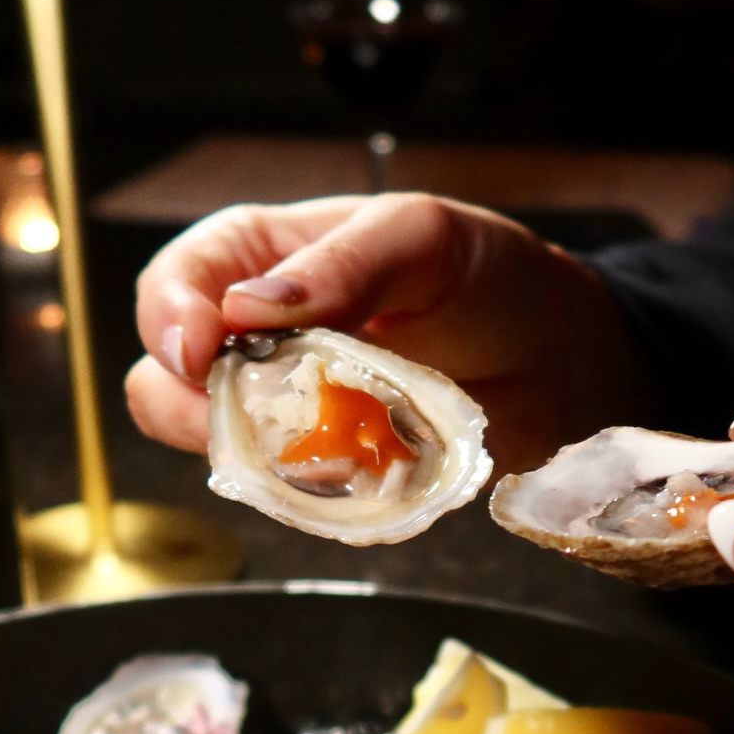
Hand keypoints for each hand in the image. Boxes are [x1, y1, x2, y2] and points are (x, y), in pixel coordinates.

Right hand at [126, 193, 651, 474]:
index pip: (178, 283)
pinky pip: (283, 495)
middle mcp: (260, 338)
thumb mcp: (424, 239)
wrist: (565, 365)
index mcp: (267, 258)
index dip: (167, 318)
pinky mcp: (326, 472)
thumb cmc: (493, 279)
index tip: (200, 353)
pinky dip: (308, 492)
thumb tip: (248, 309)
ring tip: (333, 437)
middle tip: (259, 418)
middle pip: (167, 378)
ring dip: (254, 455)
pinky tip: (365, 467)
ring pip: (216, 447)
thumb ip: (344, 264)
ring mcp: (288, 411)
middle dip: (194, 406)